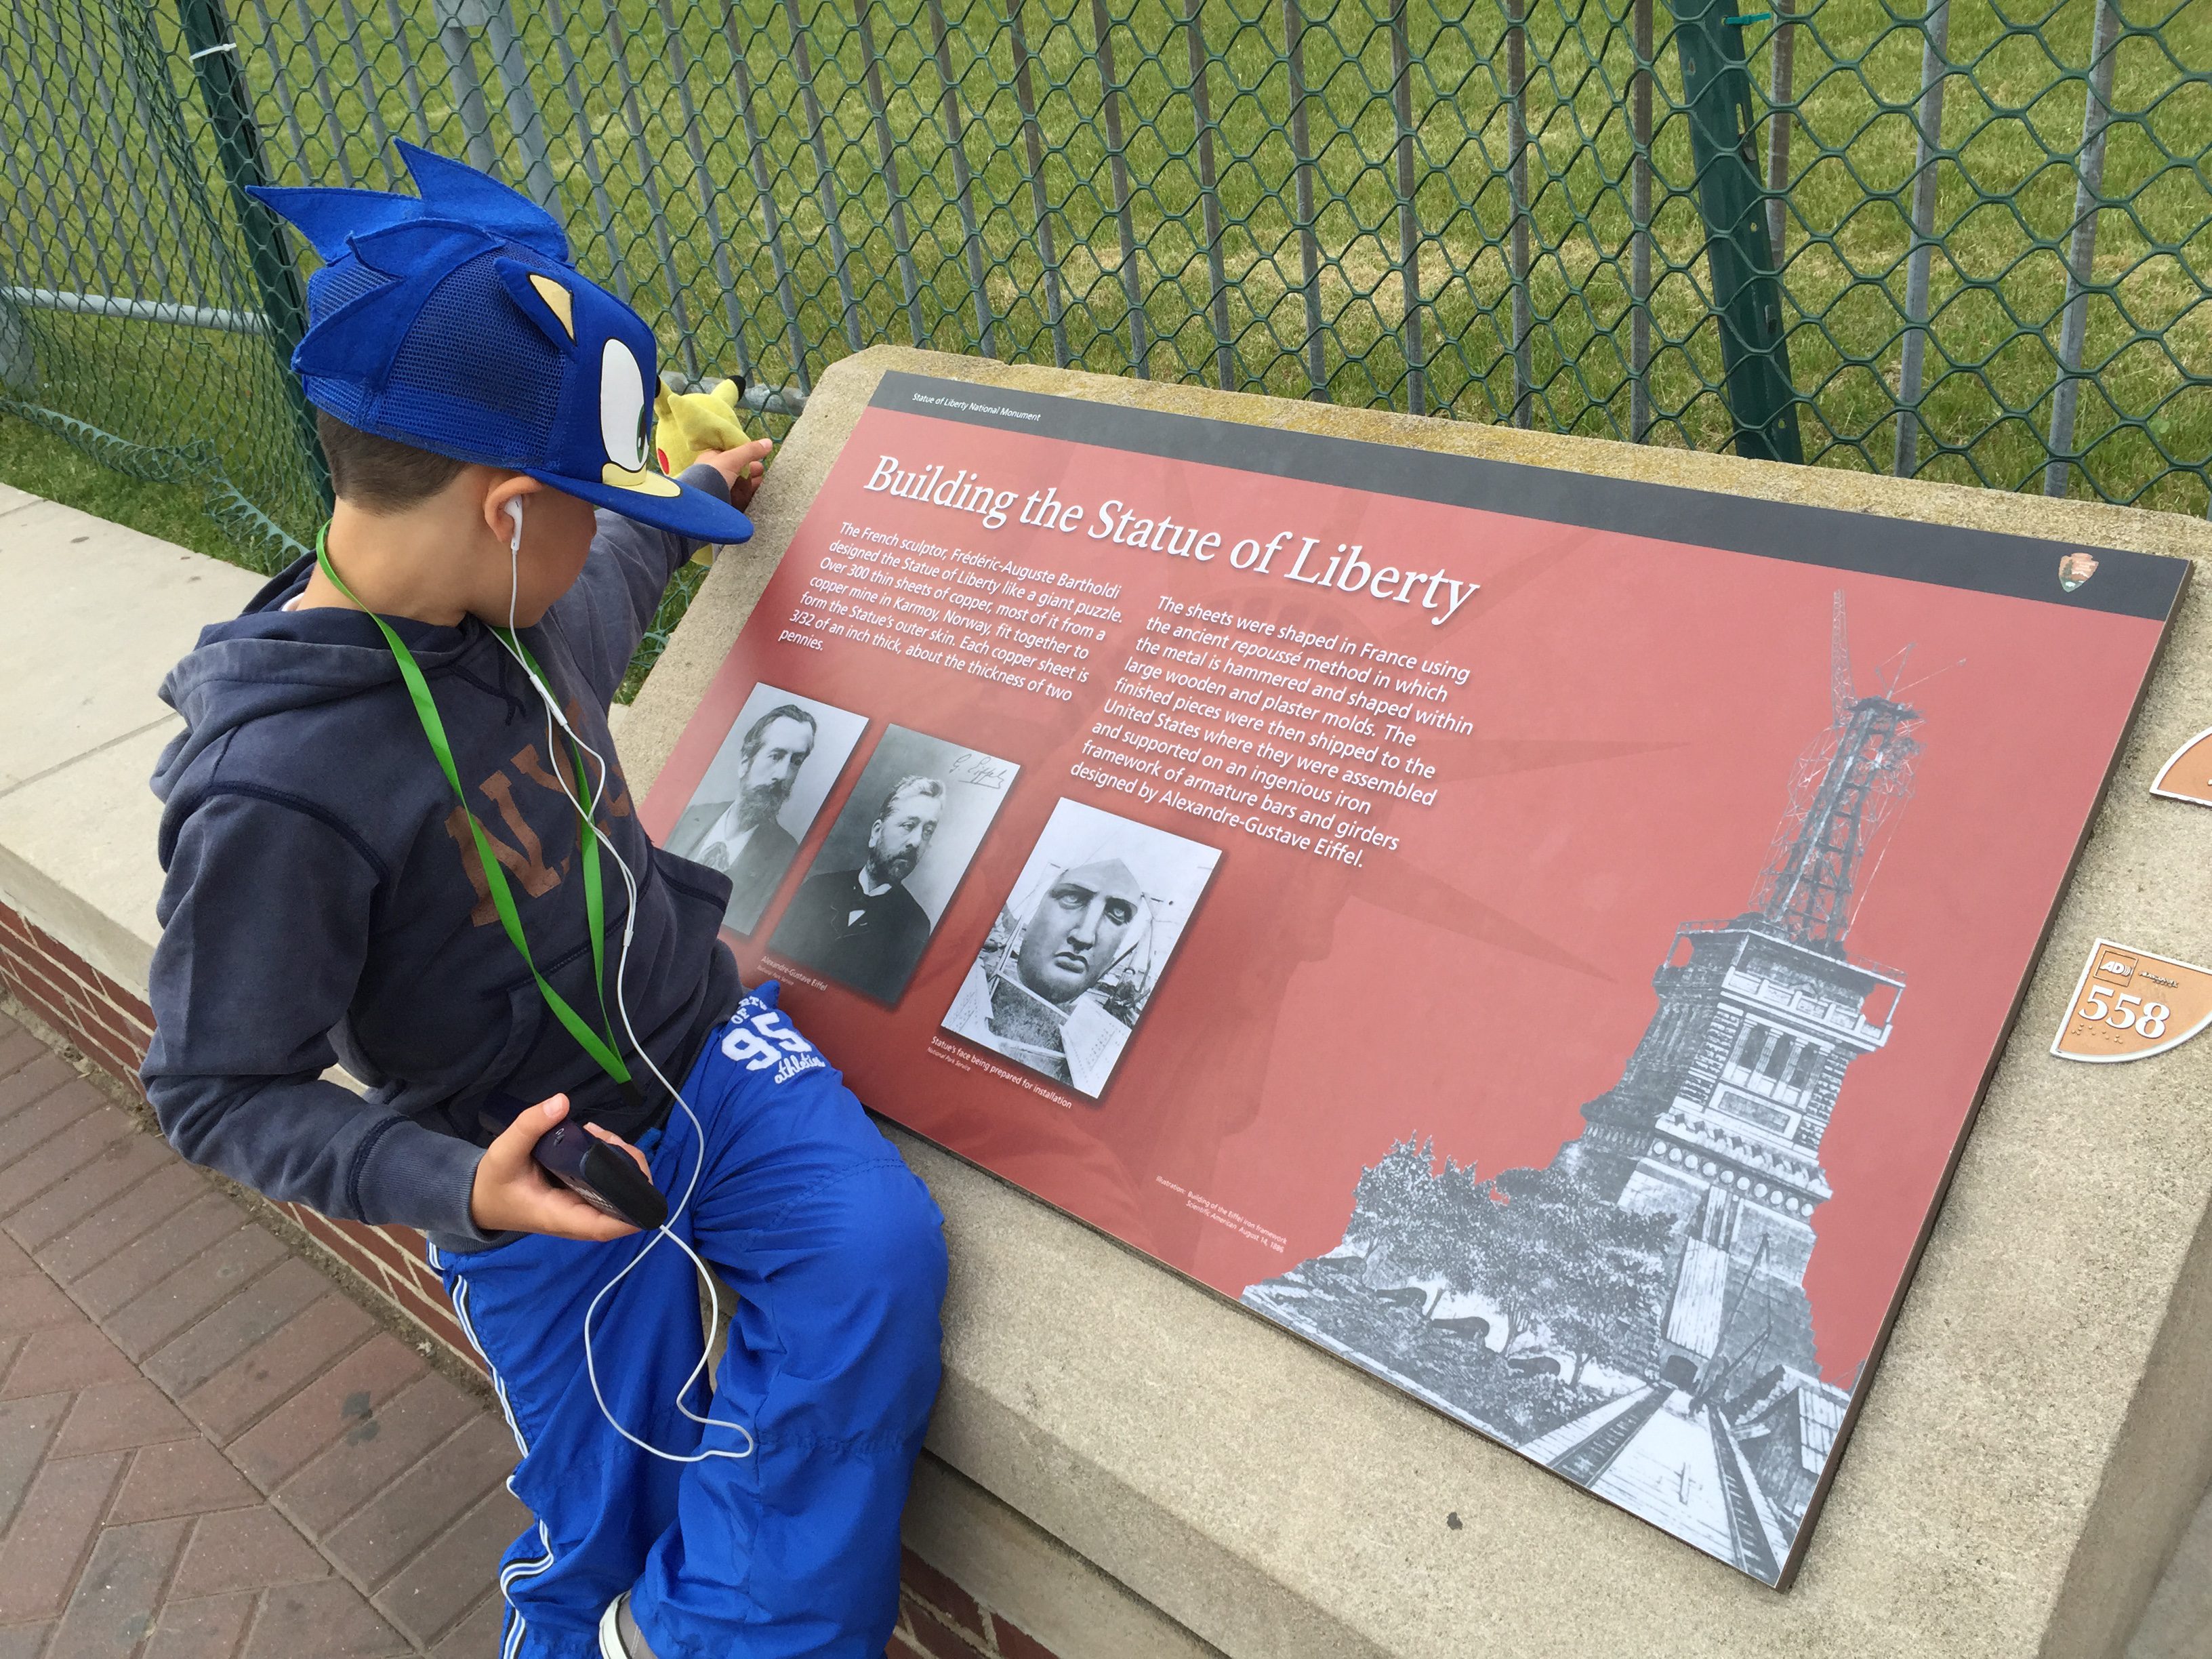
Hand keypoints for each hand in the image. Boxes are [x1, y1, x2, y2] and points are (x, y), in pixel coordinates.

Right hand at [468, 1093, 649, 1241]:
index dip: (632, 1210)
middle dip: (629, 1171)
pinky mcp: (581, 1194)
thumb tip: (561, 1102)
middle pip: (622, 1205)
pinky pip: (606, 1181)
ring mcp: (581, 1206)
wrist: (480, 1197)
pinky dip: (608, 1158)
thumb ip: (530, 1126)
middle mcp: (577, 1217)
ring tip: (599, 1134)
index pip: (606, 1226)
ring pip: (618, 1190)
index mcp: (561, 1217)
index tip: (641, 1183)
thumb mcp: (504, 1152)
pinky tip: (595, 1138)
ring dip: (619, 1160)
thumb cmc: (493, 1182)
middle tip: (611, 1140)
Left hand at [698, 436, 772, 510]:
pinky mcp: (724, 505)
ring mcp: (718, 491)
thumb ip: (750, 451)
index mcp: (711, 460)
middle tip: (763, 472)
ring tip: (764, 485)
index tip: (758, 457)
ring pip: (738, 486)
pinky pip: (738, 500)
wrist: (702, 503)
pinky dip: (748, 497)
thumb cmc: (712, 475)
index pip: (730, 455)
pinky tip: (758, 497)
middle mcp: (713, 475)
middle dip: (750, 471)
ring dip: (751, 485)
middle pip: (736, 471)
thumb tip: (769, 442)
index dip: (744, 455)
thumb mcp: (731, 458)